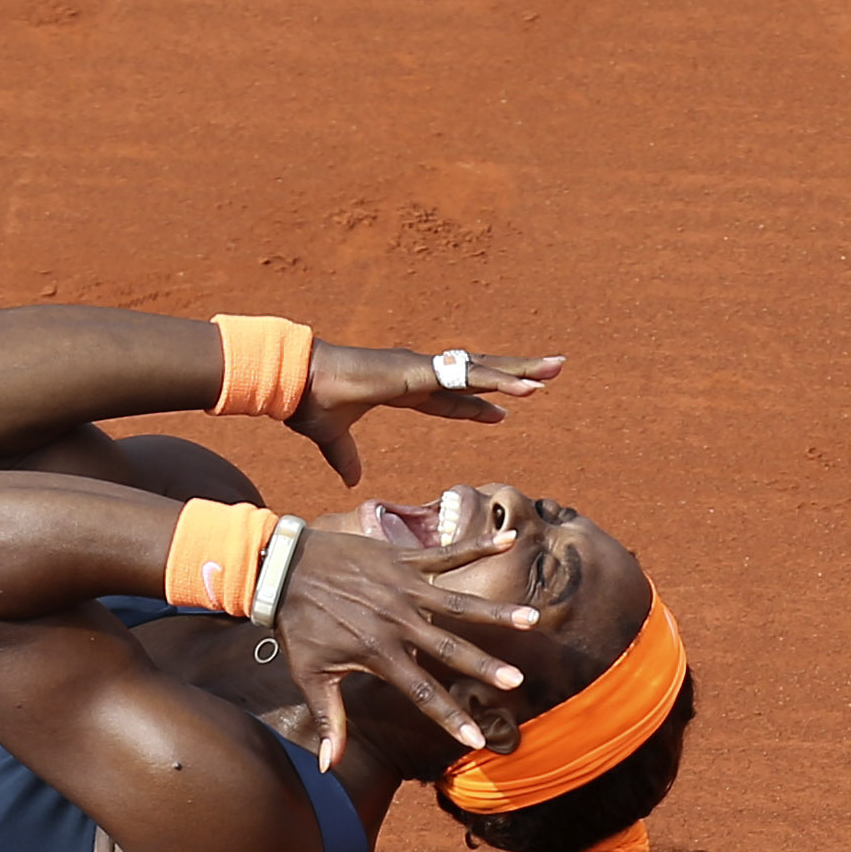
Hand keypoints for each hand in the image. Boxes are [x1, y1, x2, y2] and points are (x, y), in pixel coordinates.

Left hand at [271, 525, 542, 770]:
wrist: (282, 568)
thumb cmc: (297, 625)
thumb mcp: (310, 676)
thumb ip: (329, 721)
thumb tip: (332, 767)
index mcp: (379, 653)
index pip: (422, 693)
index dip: (449, 717)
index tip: (476, 738)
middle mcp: (398, 622)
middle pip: (450, 648)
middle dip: (484, 666)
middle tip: (515, 680)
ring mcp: (404, 587)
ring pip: (458, 602)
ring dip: (495, 611)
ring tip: (532, 618)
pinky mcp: (404, 560)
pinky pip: (447, 552)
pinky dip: (479, 544)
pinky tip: (511, 538)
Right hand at [288, 345, 563, 485]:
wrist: (295, 384)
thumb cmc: (310, 403)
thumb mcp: (332, 439)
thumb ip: (346, 457)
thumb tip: (353, 481)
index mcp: (402, 388)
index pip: (449, 398)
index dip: (476, 405)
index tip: (503, 411)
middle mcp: (417, 374)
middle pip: (475, 377)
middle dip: (512, 377)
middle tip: (548, 376)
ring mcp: (421, 369)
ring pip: (482, 370)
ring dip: (520, 372)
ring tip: (555, 371)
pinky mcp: (419, 372)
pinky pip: (469, 377)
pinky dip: (501, 381)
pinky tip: (529, 386)